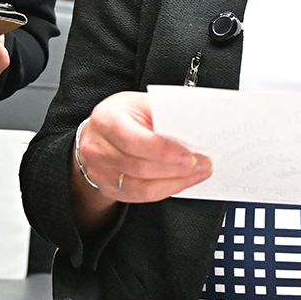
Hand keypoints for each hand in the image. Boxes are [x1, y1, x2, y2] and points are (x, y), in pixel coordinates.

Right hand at [75, 91, 211, 204]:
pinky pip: (140, 196)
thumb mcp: (139, 103)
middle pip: (140, 167)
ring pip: (141, 186)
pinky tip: (181, 182)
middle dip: (177, 169)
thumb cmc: (122, 114)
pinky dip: (165, 190)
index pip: (136, 141)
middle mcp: (98, 148)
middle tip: (202, 165)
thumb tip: (193, 125)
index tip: (190, 157)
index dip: (164, 152)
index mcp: (107, 120)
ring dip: (175, 182)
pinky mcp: (108, 188)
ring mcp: (100, 172)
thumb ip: (162, 112)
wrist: (98, 132)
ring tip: (197, 174)